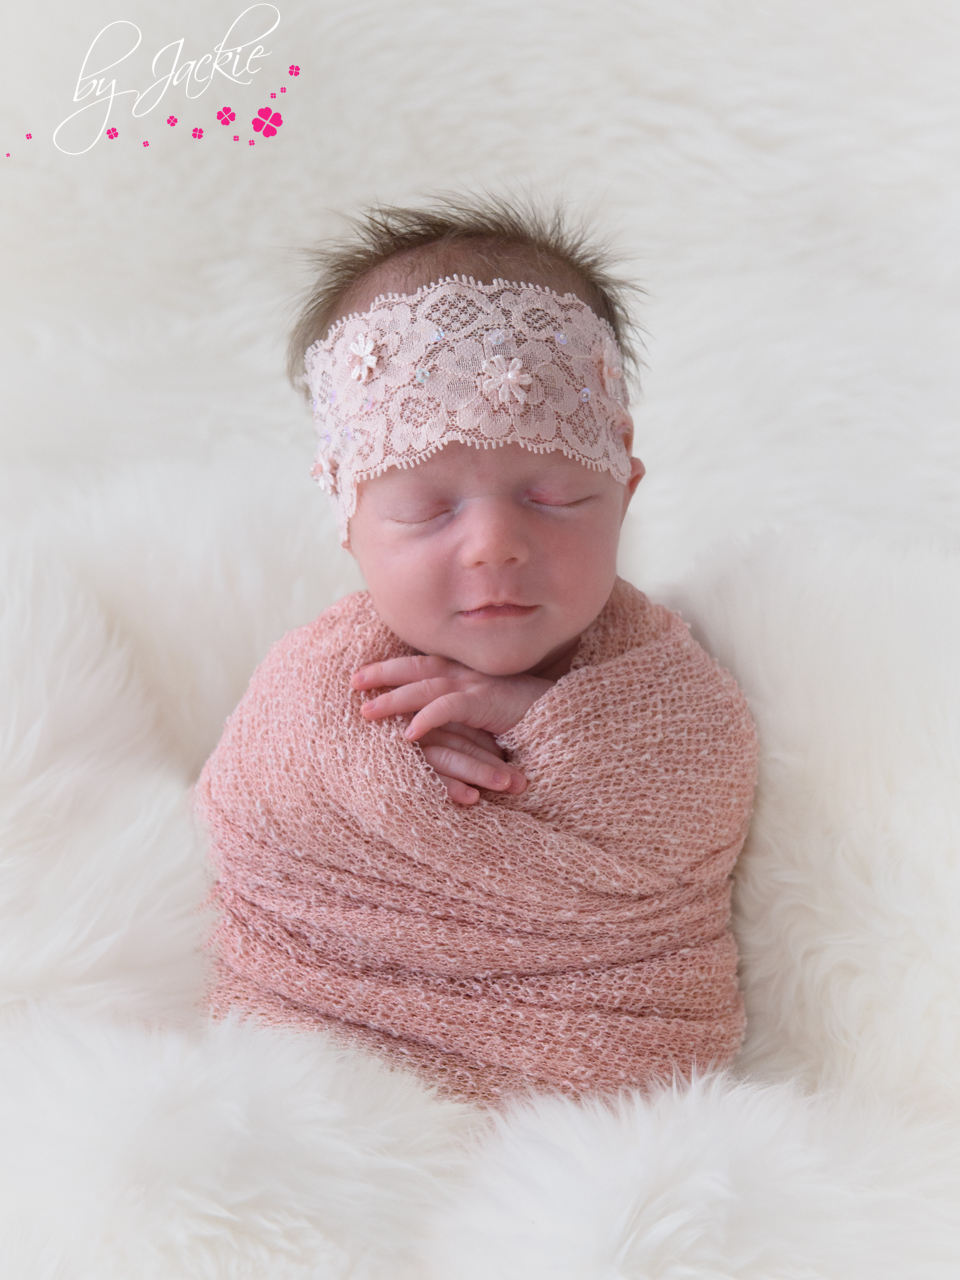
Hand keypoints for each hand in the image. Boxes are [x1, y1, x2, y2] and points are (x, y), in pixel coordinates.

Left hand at [351, 655, 551, 803]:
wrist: (567, 715)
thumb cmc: (531, 716)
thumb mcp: (491, 709)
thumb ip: (466, 709)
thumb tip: (436, 721)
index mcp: (468, 674)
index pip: (423, 664)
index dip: (393, 667)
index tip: (363, 672)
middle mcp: (469, 675)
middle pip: (417, 669)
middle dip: (383, 673)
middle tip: (353, 682)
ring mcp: (478, 686)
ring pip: (426, 687)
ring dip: (394, 698)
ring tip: (367, 711)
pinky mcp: (488, 703)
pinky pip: (450, 708)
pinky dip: (427, 718)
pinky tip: (408, 734)